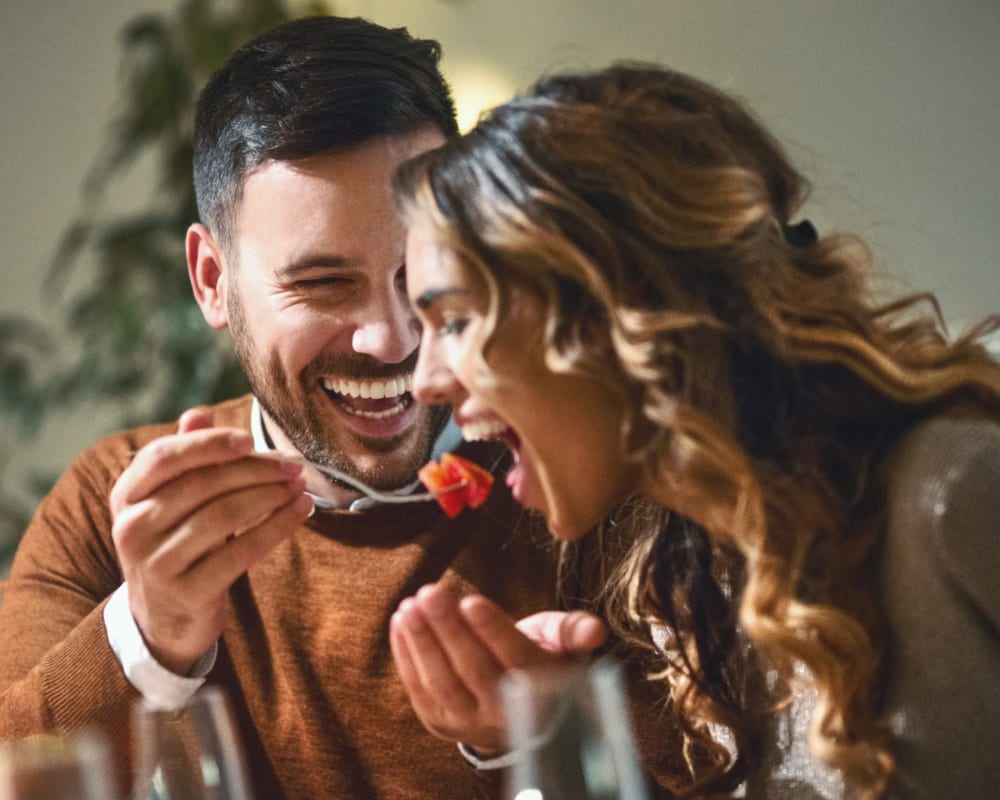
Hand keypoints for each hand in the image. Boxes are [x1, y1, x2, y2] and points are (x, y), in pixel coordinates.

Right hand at [110, 408, 313, 673]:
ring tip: (301, 487)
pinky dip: (277, 527)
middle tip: (293, 466)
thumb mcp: (169, 501)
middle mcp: (132, 527)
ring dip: (271, 496)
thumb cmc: (175, 544)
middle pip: (203, 484)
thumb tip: (199, 414)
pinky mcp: (188, 591)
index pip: (164, 456)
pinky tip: (300, 512)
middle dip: (256, 470)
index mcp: (126, 495)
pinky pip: (242, 551)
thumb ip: (184, 458)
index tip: (250, 439)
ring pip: (224, 515)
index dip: (209, 443)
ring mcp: (156, 563)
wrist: (162, 619)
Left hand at [389, 583, 605, 754]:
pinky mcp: (440, 722)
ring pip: (442, 682)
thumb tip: (596, 630)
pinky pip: (419, 689)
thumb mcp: (561, 643)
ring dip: (423, 642)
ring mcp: (469, 722)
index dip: (492, 631)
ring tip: (412, 605)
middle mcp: (505, 713)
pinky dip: (407, 655)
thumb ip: (573, 631)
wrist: (519, 713)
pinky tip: (401, 621)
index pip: (515, 659)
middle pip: (474, 669)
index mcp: (540, 688)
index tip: (471, 600)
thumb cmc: (540, 661)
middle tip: (432, 592)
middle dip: (449, 629)